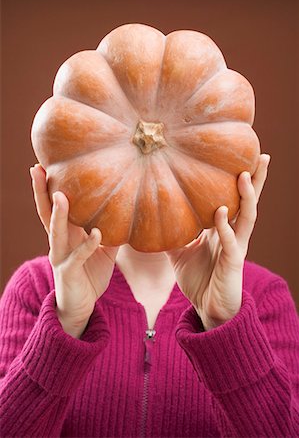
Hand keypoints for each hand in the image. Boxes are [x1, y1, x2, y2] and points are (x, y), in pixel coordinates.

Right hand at [30, 164, 118, 337]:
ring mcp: (61, 257)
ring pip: (55, 232)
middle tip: (36, 168)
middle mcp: (59, 242)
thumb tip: (129, 211)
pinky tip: (97, 233)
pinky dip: (88, 245)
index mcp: (67, 234)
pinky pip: (78, 256)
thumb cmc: (91, 274)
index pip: (55, 206)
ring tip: (61, 194)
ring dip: (58, 213)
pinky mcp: (69, 272)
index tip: (47, 165)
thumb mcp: (104, 250)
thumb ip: (112, 231)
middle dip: (40, 191)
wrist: (82, 305)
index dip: (50, 187)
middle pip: (46, 213)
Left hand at [165, 154, 269, 329]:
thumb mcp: (180, 252)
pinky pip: (230, 243)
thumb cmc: (198, 279)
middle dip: (256, 179)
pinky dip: (224, 228)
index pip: (234, 200)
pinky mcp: (233, 264)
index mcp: (223, 230)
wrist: (207, 309)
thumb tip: (150, 216)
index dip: (240, 180)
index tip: (239, 155)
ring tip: (244, 174)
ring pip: (247, 218)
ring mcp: (236, 248)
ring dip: (247, 197)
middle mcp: (234, 235)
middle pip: (248, 202)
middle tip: (261, 154)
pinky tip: (220, 214)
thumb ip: (173, 234)